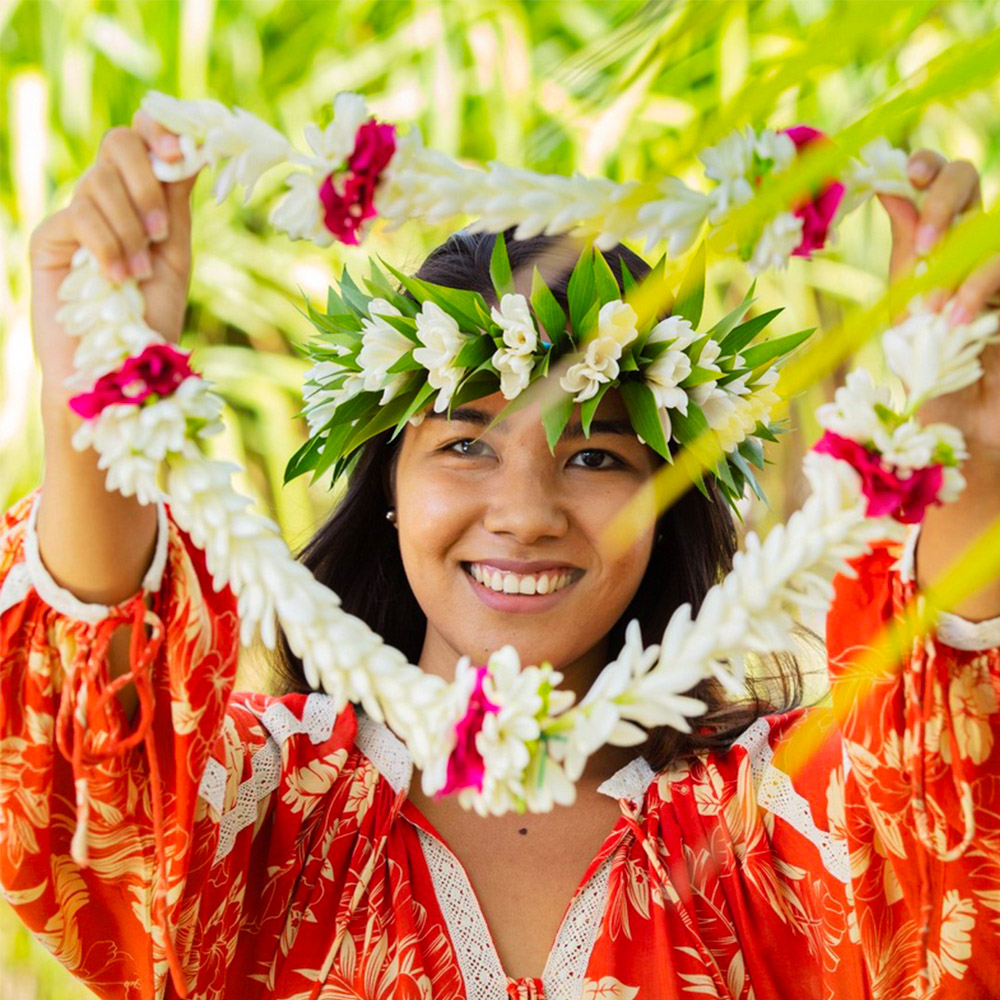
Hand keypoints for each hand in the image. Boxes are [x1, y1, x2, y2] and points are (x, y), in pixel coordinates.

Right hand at [29, 109, 202, 406]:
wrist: (119, 367)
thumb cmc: (150, 317)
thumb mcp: (175, 255)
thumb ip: (176, 203)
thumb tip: (192, 151)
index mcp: (139, 198)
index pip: (142, 139)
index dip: (161, 131)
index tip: (183, 151)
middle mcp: (106, 200)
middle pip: (118, 144)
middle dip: (146, 181)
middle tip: (161, 231)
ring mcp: (75, 217)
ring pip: (100, 183)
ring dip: (131, 230)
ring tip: (140, 273)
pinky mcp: (50, 240)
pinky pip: (79, 216)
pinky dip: (107, 247)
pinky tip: (117, 279)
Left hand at [878, 151, 999, 458]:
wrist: (965, 427)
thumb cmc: (932, 372)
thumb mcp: (909, 309)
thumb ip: (908, 252)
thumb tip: (889, 188)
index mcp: (945, 240)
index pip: (941, 181)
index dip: (927, 167)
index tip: (905, 175)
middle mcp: (979, 243)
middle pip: (970, 178)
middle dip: (942, 200)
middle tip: (924, 247)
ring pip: (993, 223)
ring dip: (961, 263)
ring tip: (933, 311)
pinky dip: (980, 287)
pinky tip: (959, 321)